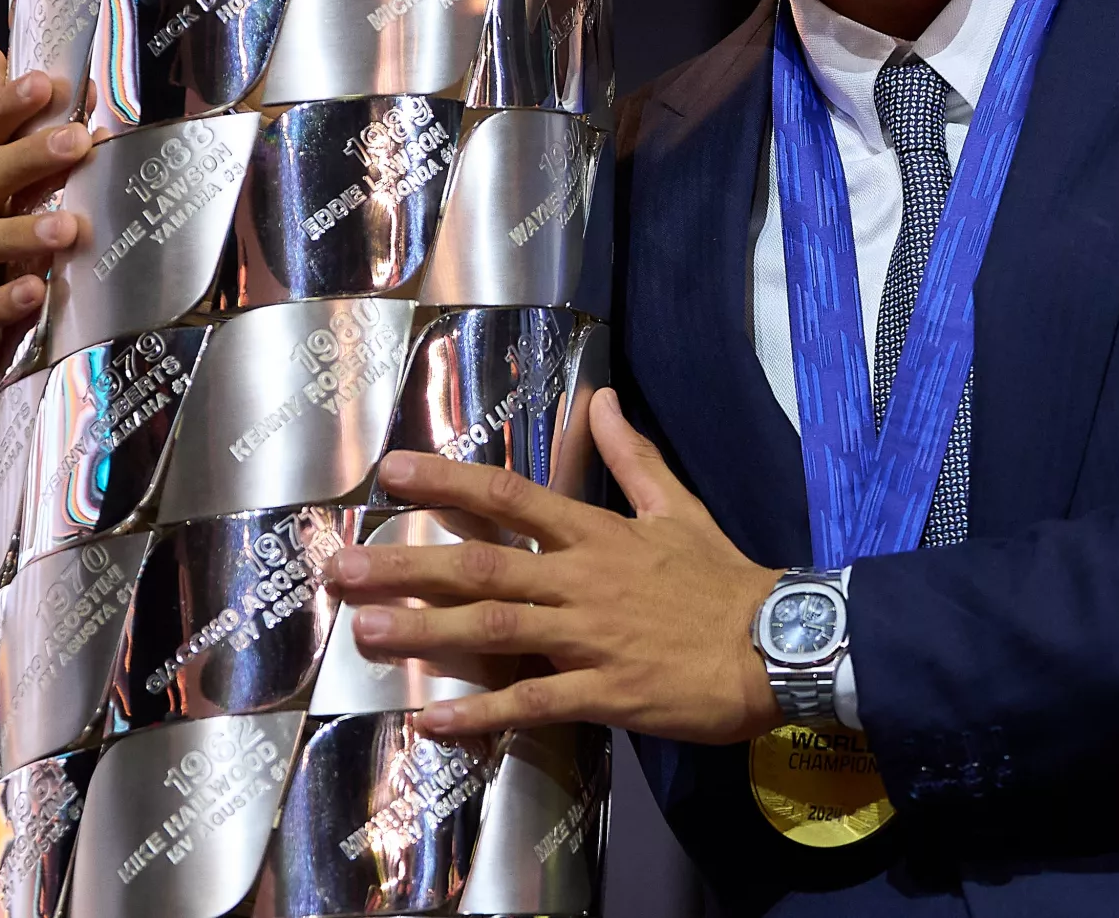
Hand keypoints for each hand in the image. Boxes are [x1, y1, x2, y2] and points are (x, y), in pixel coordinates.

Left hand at [329, 388, 783, 744]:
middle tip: (341, 568)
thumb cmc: (723, 579)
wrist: (777, 645)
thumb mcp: (678, 508)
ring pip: (494, 632)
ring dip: (425, 632)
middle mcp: (581, 581)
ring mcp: (590, 638)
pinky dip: (481, 711)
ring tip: (365, 631)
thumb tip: (601, 398)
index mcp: (596, 535)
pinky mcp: (605, 693)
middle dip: (406, 566)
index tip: (390, 473)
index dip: (446, 484)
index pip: (509, 498)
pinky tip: (433, 720)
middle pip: (481, 567)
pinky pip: (532, 702)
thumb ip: (631, 457)